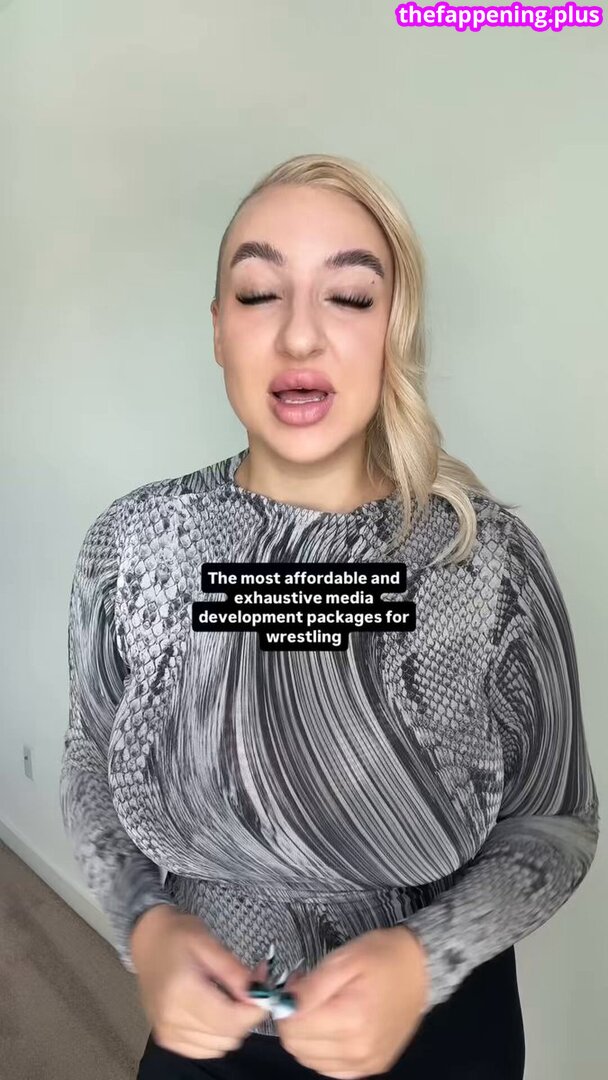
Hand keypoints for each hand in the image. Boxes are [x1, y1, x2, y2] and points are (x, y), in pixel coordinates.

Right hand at [130, 905, 267, 1059]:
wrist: (148, 941)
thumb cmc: (178, 935)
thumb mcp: (209, 942)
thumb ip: (234, 971)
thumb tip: (259, 994)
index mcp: (181, 991)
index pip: (229, 1019)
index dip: (254, 1011)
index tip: (263, 992)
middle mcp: (171, 1018)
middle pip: (227, 1036)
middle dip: (246, 1016)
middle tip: (247, 990)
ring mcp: (167, 1032)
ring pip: (219, 1047)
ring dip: (232, 1027)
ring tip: (229, 998)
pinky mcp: (166, 1039)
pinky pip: (204, 1050)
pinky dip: (217, 1036)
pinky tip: (214, 1012)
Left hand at [276, 926, 429, 1078]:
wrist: (422, 969)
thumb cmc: (382, 956)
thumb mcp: (345, 959)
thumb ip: (312, 986)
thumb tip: (284, 1004)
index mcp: (350, 1020)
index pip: (292, 1028)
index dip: (285, 1005)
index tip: (297, 985)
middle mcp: (358, 1050)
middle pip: (297, 1048)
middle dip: (292, 1020)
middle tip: (306, 993)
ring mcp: (366, 1063)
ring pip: (310, 1061)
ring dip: (306, 1036)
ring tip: (321, 1007)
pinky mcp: (373, 1067)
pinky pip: (330, 1069)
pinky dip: (322, 1050)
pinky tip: (331, 1027)